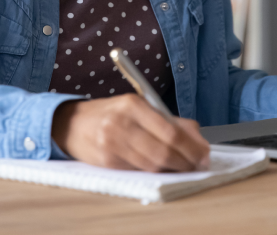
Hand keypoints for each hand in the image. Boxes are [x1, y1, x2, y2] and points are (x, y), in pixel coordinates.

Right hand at [51, 94, 210, 171]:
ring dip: (174, 169)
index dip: (191, 147)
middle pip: (164, 151)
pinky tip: (163, 168)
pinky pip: (139, 170)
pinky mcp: (107, 162)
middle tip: (198, 164)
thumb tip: (198, 139)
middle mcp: (121, 124)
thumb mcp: (138, 106)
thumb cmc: (111, 113)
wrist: (72, 123)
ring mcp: (113, 144)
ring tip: (184, 166)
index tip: (204, 153)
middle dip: (186, 161)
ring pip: (153, 165)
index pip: (170, 131)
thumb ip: (169, 119)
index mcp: (133, 105)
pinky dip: (155, 171)